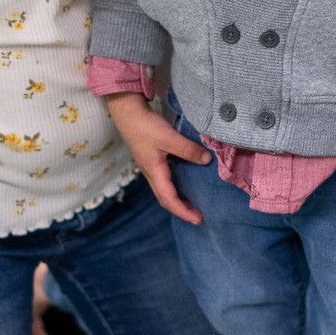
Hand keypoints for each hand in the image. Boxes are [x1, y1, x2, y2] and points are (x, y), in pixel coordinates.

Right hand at [105, 91, 210, 224]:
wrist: (128, 114)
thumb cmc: (146, 127)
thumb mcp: (169, 138)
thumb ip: (188, 150)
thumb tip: (207, 160)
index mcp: (155, 172)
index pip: (169, 199)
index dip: (183, 211)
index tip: (198, 219)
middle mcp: (151, 174)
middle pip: (165, 199)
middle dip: (181, 210)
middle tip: (197, 217)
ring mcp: (150, 167)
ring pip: (164, 191)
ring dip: (177, 200)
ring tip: (193, 204)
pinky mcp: (152, 160)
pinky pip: (164, 180)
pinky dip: (175, 188)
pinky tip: (184, 183)